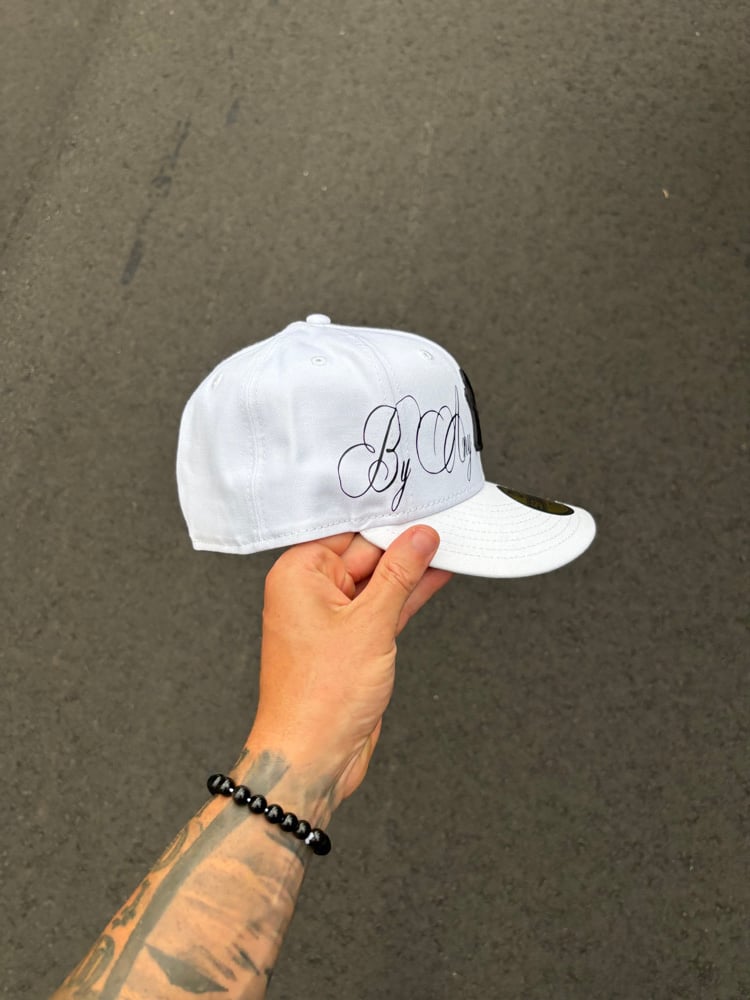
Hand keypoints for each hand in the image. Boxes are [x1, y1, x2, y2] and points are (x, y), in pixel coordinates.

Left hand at [248, 527, 451, 805]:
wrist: (313, 756)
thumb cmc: (321, 697)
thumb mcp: (371, 623)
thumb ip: (399, 575)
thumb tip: (420, 537)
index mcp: (298, 574)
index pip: (349, 532)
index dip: (386, 519)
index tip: (419, 501)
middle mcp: (309, 591)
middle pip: (364, 555)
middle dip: (403, 543)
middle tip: (445, 519)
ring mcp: (331, 618)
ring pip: (378, 583)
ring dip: (411, 571)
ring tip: (450, 544)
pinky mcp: (351, 642)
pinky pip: (381, 608)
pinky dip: (407, 596)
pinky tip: (436, 576)